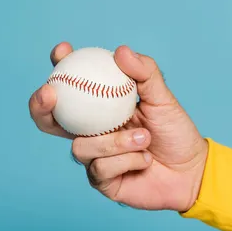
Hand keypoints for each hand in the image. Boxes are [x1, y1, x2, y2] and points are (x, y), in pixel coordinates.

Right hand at [29, 42, 208, 211]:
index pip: (70, 84)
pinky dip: (127, 160)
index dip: (58, 66)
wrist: (191, 172)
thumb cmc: (174, 132)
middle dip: (39, 106)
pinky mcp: (99, 180)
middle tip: (50, 93)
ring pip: (80, 146)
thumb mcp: (162, 98)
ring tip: (144, 138)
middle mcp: (88, 130)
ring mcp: (91, 156)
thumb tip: (120, 51)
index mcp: (98, 107)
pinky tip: (144, 160)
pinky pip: (100, 167)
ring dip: (115, 141)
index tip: (63, 50)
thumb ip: (144, 73)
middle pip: (48, 120)